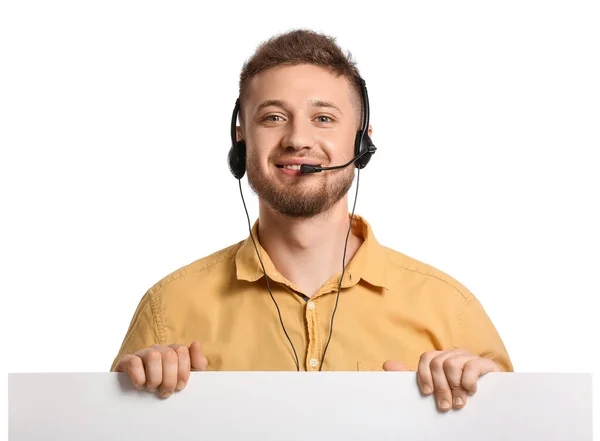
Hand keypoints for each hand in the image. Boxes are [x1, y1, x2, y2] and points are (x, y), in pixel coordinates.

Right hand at [114, 341, 207, 397]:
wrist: (140, 398)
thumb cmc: (166, 386)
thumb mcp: (187, 377)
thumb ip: (197, 363)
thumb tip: (196, 343)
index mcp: (173, 351)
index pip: (182, 351)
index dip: (183, 371)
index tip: (180, 387)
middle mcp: (158, 349)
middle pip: (169, 355)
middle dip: (170, 379)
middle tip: (166, 392)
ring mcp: (142, 353)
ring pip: (152, 356)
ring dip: (155, 378)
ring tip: (153, 389)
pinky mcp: (126, 361)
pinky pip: (133, 362)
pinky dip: (139, 377)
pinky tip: (141, 386)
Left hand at [384, 349, 499, 411]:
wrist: (491, 397)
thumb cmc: (458, 392)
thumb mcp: (435, 387)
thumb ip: (413, 377)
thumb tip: (387, 364)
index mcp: (441, 358)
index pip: (426, 358)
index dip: (424, 375)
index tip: (426, 394)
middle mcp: (453, 354)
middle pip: (438, 363)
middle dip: (440, 387)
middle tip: (445, 406)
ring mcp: (469, 357)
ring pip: (452, 364)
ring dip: (454, 387)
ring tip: (459, 403)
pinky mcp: (485, 363)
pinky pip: (472, 366)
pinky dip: (469, 381)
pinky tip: (471, 392)